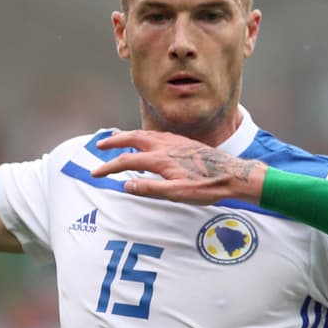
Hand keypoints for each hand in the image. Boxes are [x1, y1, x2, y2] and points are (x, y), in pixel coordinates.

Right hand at [92, 130, 267, 204]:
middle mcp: (165, 145)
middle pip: (131, 138)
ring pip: (144, 134)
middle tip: (99, 144)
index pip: (126, 161)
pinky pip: (156, 134)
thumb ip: (150, 188)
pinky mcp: (183, 141)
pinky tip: (145, 140)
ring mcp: (174, 141)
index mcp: (160, 159)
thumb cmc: (207, 187)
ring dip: (127, 135)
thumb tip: (125, 184)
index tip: (95, 173)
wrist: (232, 174)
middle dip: (113, 141)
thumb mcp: (177, 194)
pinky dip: (143, 135)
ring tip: (117, 138)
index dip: (108, 167)